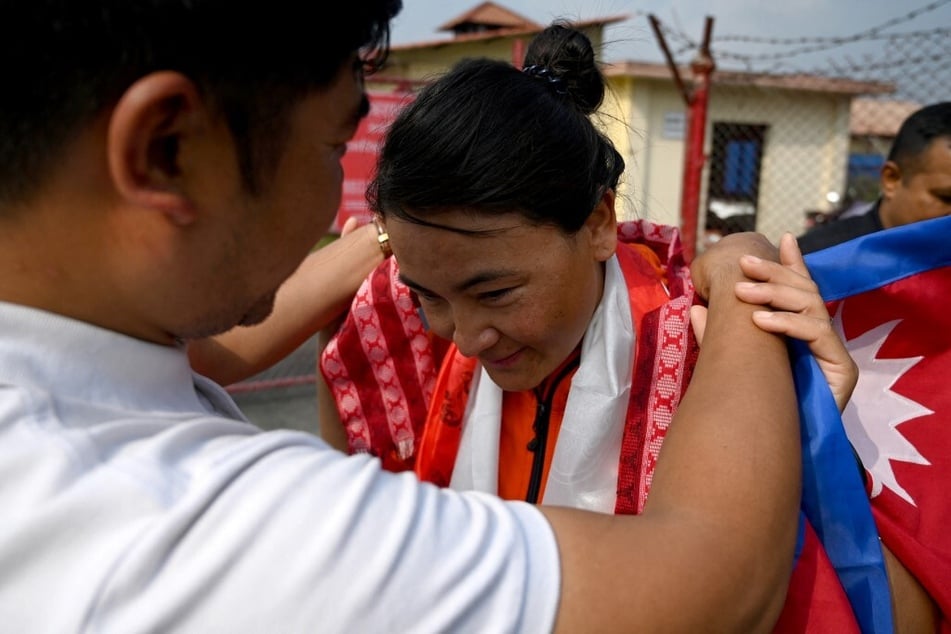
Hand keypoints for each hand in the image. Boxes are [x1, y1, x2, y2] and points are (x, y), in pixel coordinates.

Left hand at [690, 233, 856, 411]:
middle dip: (774, 273)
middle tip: (742, 264)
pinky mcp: (843, 369)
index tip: (780, 239)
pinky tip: (760, 321)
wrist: (781, 448)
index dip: (792, 264)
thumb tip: (697, 309)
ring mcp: (834, 353)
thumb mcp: (737, 360)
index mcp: (801, 332)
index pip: (800, 289)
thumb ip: (721, 334)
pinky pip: (818, 334)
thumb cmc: (761, 403)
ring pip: (812, 305)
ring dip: (775, 293)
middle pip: (805, 291)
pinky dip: (787, 323)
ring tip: (741, 292)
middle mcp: (822, 338)